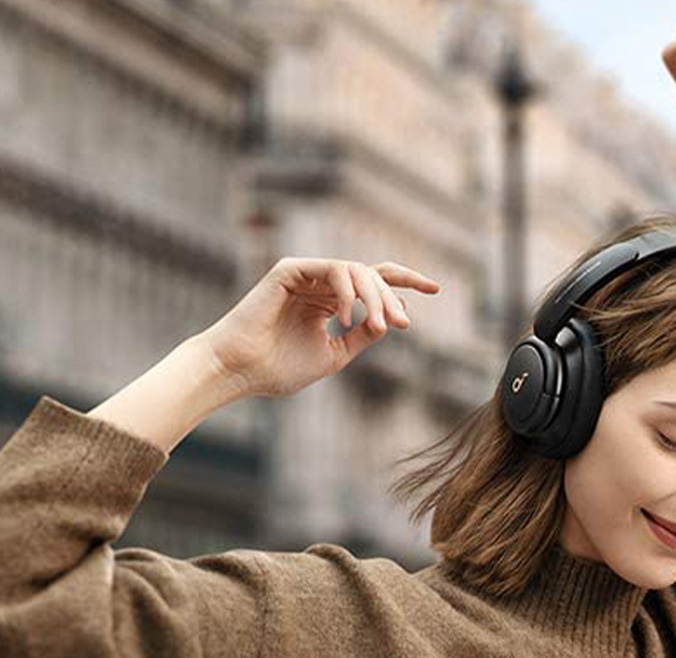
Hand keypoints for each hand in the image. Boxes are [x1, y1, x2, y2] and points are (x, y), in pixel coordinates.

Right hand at [197, 257, 439, 398]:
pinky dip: (348, 290)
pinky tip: (349, 315)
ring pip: (357, 271)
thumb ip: (362, 337)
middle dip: (392, 297)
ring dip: (375, 297)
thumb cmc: (278, 369)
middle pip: (371, 275)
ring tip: (379, 324)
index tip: (435, 290)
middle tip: (404, 323)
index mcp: (329, 301)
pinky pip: (334, 269)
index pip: (374, 282)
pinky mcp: (290, 269)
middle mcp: (319, 284)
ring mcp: (305, 274)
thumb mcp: (334, 355)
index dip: (406, 282)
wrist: (240, 371)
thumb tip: (390, 322)